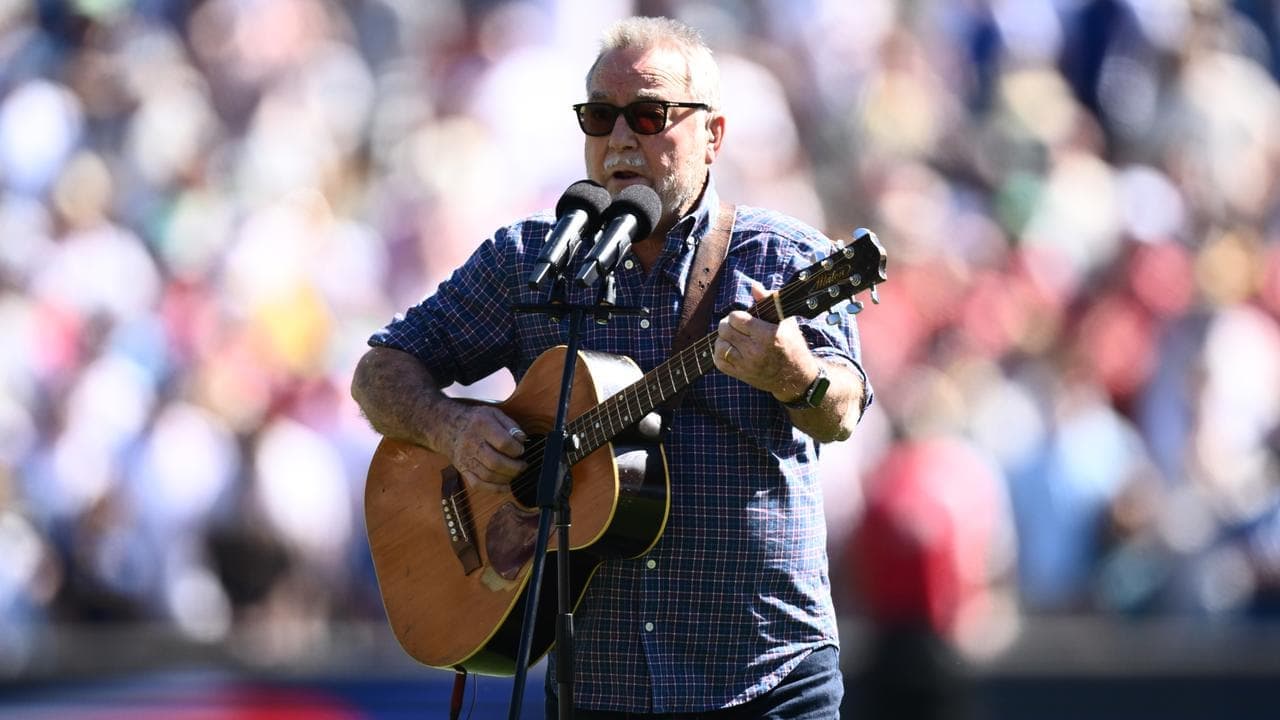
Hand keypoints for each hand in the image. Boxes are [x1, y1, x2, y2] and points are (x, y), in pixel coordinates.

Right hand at [442, 404, 527, 492]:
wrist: (449, 427)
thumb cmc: (476, 420)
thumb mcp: (494, 413)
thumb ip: (510, 425)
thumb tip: (522, 440)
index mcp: (482, 425)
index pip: (503, 443)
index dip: (516, 449)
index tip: (521, 450)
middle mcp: (472, 443)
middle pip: (495, 462)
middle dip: (514, 467)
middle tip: (523, 465)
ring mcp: (466, 458)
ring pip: (488, 476)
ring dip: (506, 478)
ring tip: (515, 473)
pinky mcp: (463, 469)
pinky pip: (478, 484)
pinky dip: (494, 489)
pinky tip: (505, 486)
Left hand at [713, 281, 817, 401]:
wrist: (795, 377)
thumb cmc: (792, 345)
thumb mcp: (786, 321)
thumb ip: (768, 301)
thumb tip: (754, 286)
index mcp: (767, 335)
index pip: (736, 318)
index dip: (737, 315)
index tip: (743, 318)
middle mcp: (755, 351)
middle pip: (725, 330)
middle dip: (728, 325)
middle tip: (735, 326)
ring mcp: (747, 365)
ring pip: (720, 345)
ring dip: (724, 339)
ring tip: (733, 338)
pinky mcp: (741, 375)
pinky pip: (719, 361)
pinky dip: (720, 353)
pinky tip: (730, 350)